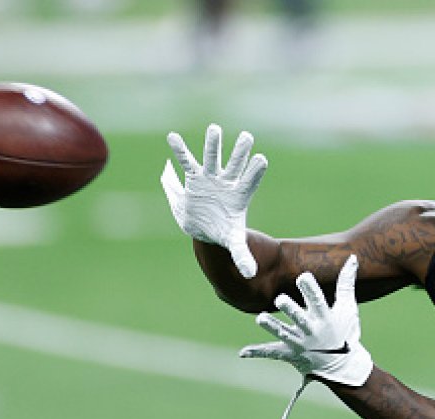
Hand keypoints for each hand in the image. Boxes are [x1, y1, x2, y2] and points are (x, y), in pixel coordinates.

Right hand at [160, 124, 267, 277]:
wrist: (205, 226)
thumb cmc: (222, 230)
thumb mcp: (232, 242)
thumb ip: (242, 254)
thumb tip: (251, 274)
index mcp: (239, 195)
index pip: (250, 181)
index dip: (255, 172)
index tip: (262, 159)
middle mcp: (226, 182)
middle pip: (235, 165)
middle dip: (240, 152)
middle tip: (248, 136)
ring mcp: (210, 177)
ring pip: (213, 158)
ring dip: (214, 144)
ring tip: (215, 128)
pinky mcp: (194, 177)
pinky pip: (186, 161)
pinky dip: (179, 150)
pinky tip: (172, 136)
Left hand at [240, 255, 373, 387]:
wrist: (342, 366)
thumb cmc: (345, 331)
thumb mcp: (348, 308)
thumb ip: (346, 283)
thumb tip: (353, 257)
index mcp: (325, 317)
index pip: (318, 301)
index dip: (310, 289)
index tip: (303, 277)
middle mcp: (312, 331)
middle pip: (299, 318)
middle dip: (290, 310)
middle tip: (280, 299)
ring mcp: (300, 344)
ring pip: (284, 334)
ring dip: (272, 327)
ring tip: (260, 319)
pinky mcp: (290, 354)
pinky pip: (272, 353)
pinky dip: (258, 353)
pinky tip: (243, 352)